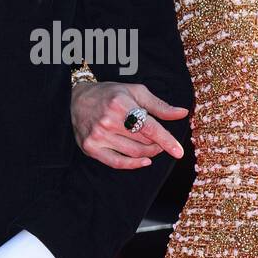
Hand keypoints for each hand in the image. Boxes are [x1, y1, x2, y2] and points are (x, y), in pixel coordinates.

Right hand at [71, 80, 187, 169]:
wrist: (75, 99)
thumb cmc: (109, 94)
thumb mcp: (135, 92)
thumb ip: (159, 105)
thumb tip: (182, 113)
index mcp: (121, 105)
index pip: (150, 128)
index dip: (167, 141)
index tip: (179, 152)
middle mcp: (108, 121)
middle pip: (143, 143)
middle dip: (157, 144)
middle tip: (160, 141)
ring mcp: (98, 136)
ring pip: (133, 153)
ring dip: (148, 153)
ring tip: (152, 147)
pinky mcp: (91, 148)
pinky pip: (117, 163)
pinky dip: (134, 165)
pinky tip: (145, 161)